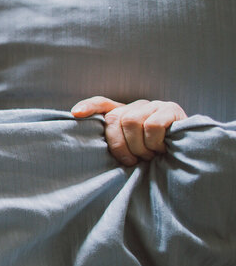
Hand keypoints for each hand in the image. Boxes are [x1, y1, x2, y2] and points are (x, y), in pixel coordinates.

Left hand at [71, 97, 186, 165]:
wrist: (190, 155)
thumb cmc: (156, 156)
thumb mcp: (134, 151)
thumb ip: (118, 144)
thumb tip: (89, 148)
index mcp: (126, 114)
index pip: (102, 103)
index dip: (89, 107)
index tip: (75, 114)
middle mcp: (138, 106)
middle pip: (116, 119)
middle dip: (121, 146)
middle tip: (133, 161)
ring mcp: (155, 105)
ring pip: (132, 121)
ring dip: (139, 146)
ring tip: (149, 156)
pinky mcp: (171, 109)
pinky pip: (152, 126)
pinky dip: (154, 142)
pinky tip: (162, 149)